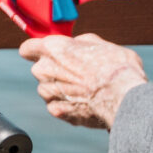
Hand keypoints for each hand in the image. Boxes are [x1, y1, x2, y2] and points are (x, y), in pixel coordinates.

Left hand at [20, 32, 147, 129]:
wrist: (124, 97)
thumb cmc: (117, 68)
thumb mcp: (103, 45)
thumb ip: (82, 42)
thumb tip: (77, 43)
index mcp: (52, 49)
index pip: (28, 48)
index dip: (37, 51)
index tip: (48, 54)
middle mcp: (43, 69)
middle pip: (41, 69)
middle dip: (55, 71)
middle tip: (79, 74)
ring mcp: (48, 91)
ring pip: (48, 89)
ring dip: (62, 89)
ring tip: (86, 91)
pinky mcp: (56, 110)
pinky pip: (57, 105)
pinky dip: (68, 106)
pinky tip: (86, 104)